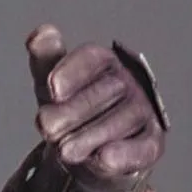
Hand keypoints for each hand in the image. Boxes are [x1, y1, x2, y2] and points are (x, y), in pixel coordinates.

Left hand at [25, 23, 165, 177]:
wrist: (86, 149)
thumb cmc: (70, 108)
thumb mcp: (51, 84)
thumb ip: (46, 60)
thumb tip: (40, 34)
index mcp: (103, 63)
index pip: (93, 58)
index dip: (72, 72)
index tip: (51, 89)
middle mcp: (127, 84)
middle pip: (105, 91)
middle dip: (72, 111)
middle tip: (46, 128)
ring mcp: (142, 113)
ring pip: (123, 120)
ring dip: (91, 136)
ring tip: (63, 151)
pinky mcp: (151, 143)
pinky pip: (144, 146)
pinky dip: (125, 153)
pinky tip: (103, 158)